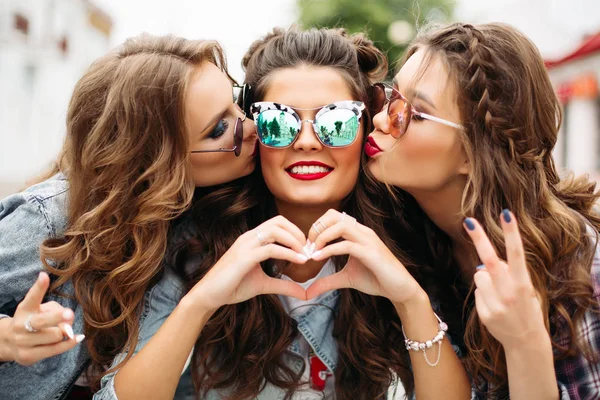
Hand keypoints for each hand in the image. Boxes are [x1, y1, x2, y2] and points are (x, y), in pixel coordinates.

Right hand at [3, 272, 83, 365]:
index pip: (32, 297)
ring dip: (65, 332)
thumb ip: (56, 310)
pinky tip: (78, 338)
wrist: (10, 342)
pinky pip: (55, 349)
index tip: (44, 276)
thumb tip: (69, 321)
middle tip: (69, 314)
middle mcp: (21, 325)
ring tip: (64, 330)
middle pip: (42, 321)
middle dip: (57, 317)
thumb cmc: (33, 320)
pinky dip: (69, 343)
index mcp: (25, 309)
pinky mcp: (28, 356)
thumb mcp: (41, 310)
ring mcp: (23, 342)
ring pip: (55, 336)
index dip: (39, 287)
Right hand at [190, 216, 308, 311]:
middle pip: (279, 221)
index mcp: (252, 239)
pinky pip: (271, 249)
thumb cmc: (232, 286)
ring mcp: (246, 245)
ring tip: (305, 255)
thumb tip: (304, 292)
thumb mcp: (264, 285)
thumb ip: (284, 285)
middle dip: (297, 233)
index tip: (306, 249)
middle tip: (308, 250)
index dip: (295, 232)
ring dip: (295, 241)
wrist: (209, 295)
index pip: (277, 223)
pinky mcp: (244, 257)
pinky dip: (288, 253)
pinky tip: (299, 261)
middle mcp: (249, 237)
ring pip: (276, 231)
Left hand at [305, 209, 423, 304]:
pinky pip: (346, 245)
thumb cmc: (376, 279)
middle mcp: (362, 231)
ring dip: (321, 237)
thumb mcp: (346, 279)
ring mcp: (367, 240)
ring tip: (312, 252)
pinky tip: (318, 258)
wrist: (399, 289)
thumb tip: (307, 292)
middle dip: (316, 228)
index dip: (316, 227)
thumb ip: (327, 281)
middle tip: (308, 246)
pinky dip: (329, 250)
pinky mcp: (371, 252)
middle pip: (333, 215)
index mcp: (357, 232)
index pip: (332, 216)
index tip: (308, 246)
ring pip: (339, 226)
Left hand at [464, 210, 547, 349]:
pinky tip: (495, 306)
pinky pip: (478, 292)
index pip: (516, 253)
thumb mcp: (526, 290)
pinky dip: (484, 295)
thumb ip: (510, 274)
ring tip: (499, 293)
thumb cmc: (526, 308)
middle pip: (490, 260)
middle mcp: (510, 293)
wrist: (526, 341)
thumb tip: (487, 263)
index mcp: (523, 283)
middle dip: (479, 239)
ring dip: (485, 278)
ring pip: (479, 275)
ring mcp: (496, 304)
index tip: (506, 214)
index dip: (511, 233)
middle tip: (468, 221)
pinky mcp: (485, 314)